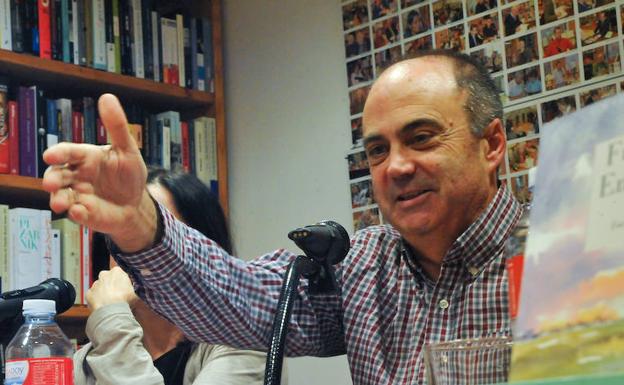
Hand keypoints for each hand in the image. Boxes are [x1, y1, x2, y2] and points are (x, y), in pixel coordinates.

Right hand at [42, 94, 156, 251]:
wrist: (137, 204)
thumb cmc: (129, 174)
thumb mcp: (127, 149)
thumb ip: (116, 126)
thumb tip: (107, 96)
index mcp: (85, 157)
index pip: (68, 152)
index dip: (59, 153)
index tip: (50, 155)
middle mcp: (77, 176)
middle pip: (57, 175)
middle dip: (52, 179)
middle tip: (50, 183)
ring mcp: (79, 196)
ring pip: (61, 196)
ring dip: (58, 199)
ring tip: (60, 203)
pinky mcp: (85, 214)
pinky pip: (77, 214)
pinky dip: (76, 214)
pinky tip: (78, 212)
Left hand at [86, 267, 138, 310]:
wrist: (111, 310)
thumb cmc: (125, 300)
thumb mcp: (135, 292)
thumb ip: (133, 288)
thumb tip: (135, 290)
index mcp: (117, 271)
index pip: (119, 274)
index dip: (122, 282)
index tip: (125, 289)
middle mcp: (104, 274)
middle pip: (108, 278)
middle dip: (111, 285)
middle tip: (117, 295)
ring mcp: (95, 284)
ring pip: (100, 287)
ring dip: (103, 293)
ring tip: (110, 303)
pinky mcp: (88, 293)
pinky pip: (93, 296)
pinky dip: (97, 300)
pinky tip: (103, 306)